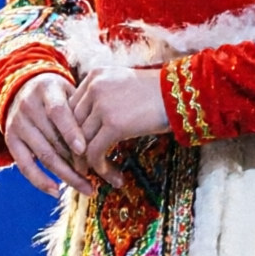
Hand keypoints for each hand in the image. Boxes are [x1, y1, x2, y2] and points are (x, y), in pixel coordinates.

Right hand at [3, 71, 93, 197]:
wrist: (23, 86)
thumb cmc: (58, 93)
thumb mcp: (71, 91)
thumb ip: (83, 109)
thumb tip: (109, 136)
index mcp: (46, 90)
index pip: (58, 112)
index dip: (70, 131)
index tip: (85, 149)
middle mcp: (28, 107)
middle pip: (53, 140)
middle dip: (77, 162)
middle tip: (99, 178)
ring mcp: (18, 124)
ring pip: (44, 155)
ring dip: (66, 175)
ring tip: (87, 188)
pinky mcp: (11, 140)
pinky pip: (24, 166)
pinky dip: (40, 181)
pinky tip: (56, 191)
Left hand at [67, 66, 170, 184]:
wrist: (184, 94)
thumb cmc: (159, 94)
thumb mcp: (123, 86)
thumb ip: (102, 99)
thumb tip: (87, 129)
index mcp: (94, 76)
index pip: (70, 109)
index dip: (72, 133)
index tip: (79, 150)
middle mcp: (93, 87)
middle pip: (72, 127)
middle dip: (75, 151)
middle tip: (83, 169)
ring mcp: (103, 105)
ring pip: (81, 143)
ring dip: (88, 165)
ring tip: (96, 179)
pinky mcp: (114, 124)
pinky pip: (95, 153)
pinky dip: (101, 169)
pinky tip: (114, 179)